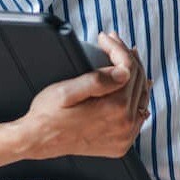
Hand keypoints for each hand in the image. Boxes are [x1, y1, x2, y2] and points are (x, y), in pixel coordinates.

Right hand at [21, 32, 150, 159]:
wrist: (38, 141)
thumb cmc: (48, 115)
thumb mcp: (66, 91)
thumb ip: (96, 80)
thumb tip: (124, 72)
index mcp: (114, 108)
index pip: (128, 67)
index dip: (118, 48)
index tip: (105, 38)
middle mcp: (125, 123)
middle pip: (138, 79)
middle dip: (126, 56)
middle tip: (114, 42)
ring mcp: (125, 135)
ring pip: (141, 95)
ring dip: (134, 74)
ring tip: (126, 57)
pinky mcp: (121, 142)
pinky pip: (139, 115)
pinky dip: (137, 97)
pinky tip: (133, 87)